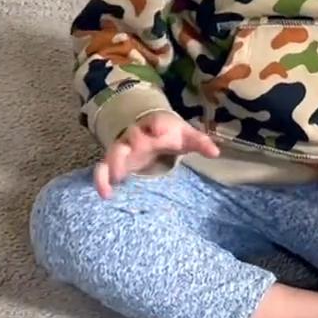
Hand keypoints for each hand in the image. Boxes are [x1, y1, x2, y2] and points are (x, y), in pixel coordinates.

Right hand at [93, 113, 219, 197]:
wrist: (153, 129)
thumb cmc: (172, 133)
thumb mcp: (186, 136)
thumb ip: (200, 142)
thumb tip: (216, 152)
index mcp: (156, 125)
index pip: (155, 123)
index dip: (155, 127)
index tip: (157, 133)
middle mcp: (137, 134)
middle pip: (131, 137)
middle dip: (133, 145)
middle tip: (138, 157)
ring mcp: (124, 148)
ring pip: (113, 152)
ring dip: (113, 165)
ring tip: (115, 180)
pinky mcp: (115, 162)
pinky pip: (103, 169)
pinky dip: (101, 180)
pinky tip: (105, 195)